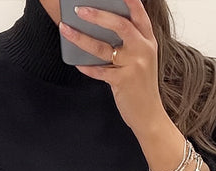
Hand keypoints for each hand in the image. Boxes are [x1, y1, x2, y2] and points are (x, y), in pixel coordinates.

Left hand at [59, 0, 168, 138]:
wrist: (149, 115)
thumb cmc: (141, 86)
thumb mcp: (142, 60)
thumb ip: (130, 43)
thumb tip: (101, 27)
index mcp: (148, 41)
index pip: (139, 14)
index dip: (129, 0)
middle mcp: (143, 50)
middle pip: (120, 25)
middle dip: (98, 15)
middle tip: (79, 9)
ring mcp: (134, 66)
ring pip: (104, 48)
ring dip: (81, 38)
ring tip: (66, 30)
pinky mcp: (123, 82)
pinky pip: (100, 71)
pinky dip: (87, 67)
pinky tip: (77, 63)